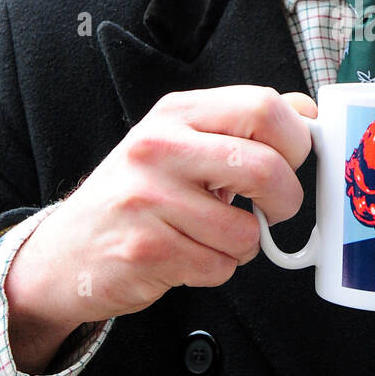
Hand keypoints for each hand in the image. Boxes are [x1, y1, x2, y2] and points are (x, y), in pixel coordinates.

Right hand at [5, 87, 317, 337]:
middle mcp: (158, 148)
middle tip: (274, 210)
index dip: (296, 140)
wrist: (65, 253)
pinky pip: (219, 267)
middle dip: (286, 201)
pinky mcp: (144, 250)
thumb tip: (309, 114)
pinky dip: (215, 270)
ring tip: (210, 235)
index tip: (293, 161)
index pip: (263, 106)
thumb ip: (242, 126)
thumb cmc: (138, 196)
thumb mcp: (182, 142)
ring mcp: (147, 199)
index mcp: (177, 113)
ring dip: (243, 246)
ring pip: (246, 232)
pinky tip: (186, 256)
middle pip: (265, 168)